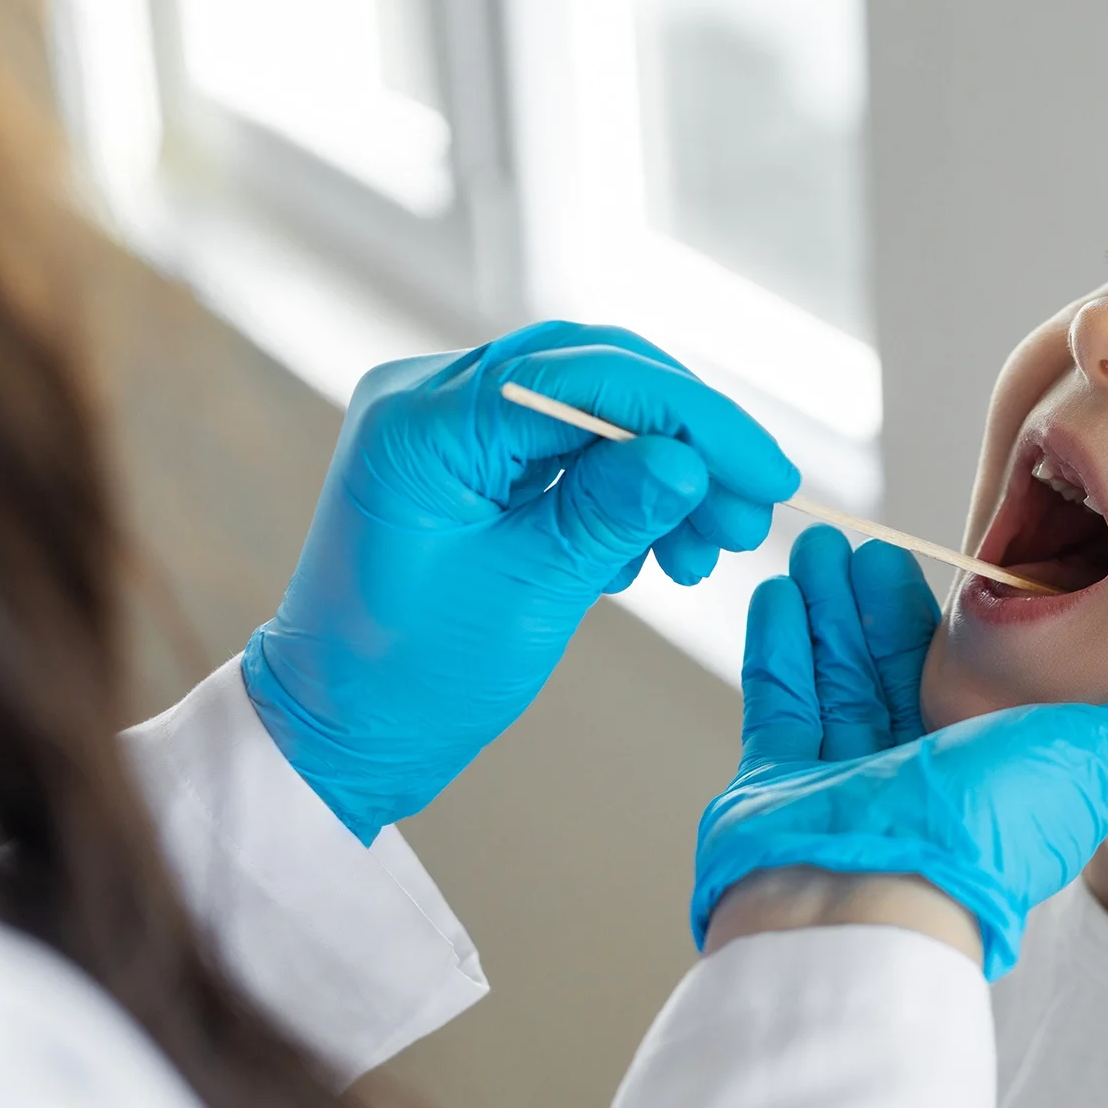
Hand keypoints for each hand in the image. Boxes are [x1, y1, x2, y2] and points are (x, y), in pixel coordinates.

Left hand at [245, 321, 798, 841]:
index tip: (768, 475)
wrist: (339, 730)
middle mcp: (427, 398)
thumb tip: (691, 462)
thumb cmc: (413, 678)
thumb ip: (610, 515)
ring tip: (710, 551)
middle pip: (597, 377)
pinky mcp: (465, 459)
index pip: (589, 379)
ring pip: (591, 411)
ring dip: (665, 473)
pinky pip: (565, 448)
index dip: (695, 419)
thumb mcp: (529, 596)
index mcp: (424, 422)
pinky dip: (624, 491)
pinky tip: (654, 554)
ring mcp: (444, 424)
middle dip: (688, 443)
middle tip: (751, 514)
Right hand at [694, 526, 1107, 977]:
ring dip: (832, 609)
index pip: (979, 678)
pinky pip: (780, 702)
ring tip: (826, 548)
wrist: (866, 897)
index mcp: (993, 765)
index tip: (958, 562)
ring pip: (838, 674)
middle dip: (882, 602)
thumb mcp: (1106, 761)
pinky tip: (782, 594)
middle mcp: (918, 773)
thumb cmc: (984, 833)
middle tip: (867, 541)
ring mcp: (844, 779)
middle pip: (895, 667)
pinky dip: (781, 646)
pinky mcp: (780, 783)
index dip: (966, 620)